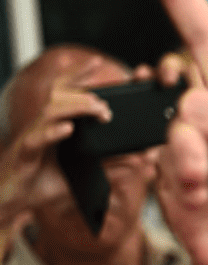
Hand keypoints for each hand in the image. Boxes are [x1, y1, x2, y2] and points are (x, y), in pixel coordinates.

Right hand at [0, 59, 112, 219]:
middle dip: (85, 94)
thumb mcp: (83, 173)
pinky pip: (37, 139)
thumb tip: (138, 159)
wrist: (13, 203)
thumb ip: (108, 165)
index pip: (64, 93)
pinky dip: (53, 132)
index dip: (77, 74)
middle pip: (58, 96)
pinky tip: (67, 129)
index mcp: (54, 125)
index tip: (96, 61)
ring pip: (50, 111)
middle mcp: (42, 126)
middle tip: (108, 107)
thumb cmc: (43, 183)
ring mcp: (32, 138)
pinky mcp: (25, 154)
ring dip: (76, 108)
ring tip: (98, 110)